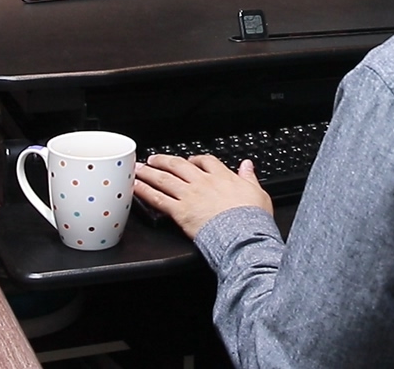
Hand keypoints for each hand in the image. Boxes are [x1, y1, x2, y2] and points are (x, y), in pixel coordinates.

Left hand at [134, 154, 272, 238]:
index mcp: (222, 177)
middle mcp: (202, 182)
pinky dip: (144, 191)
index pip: (205, 161)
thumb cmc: (251, 218)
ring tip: (138, 168)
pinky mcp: (179, 211)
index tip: (190, 160)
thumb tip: (248, 165)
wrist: (241, 234)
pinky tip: (136, 187)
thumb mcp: (257, 192)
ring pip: (164, 179)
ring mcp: (189, 195)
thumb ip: (249, 177)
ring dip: (149, 172)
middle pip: (178, 165)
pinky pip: (157, 199)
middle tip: (154, 159)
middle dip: (164, 160)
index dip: (195, 159)